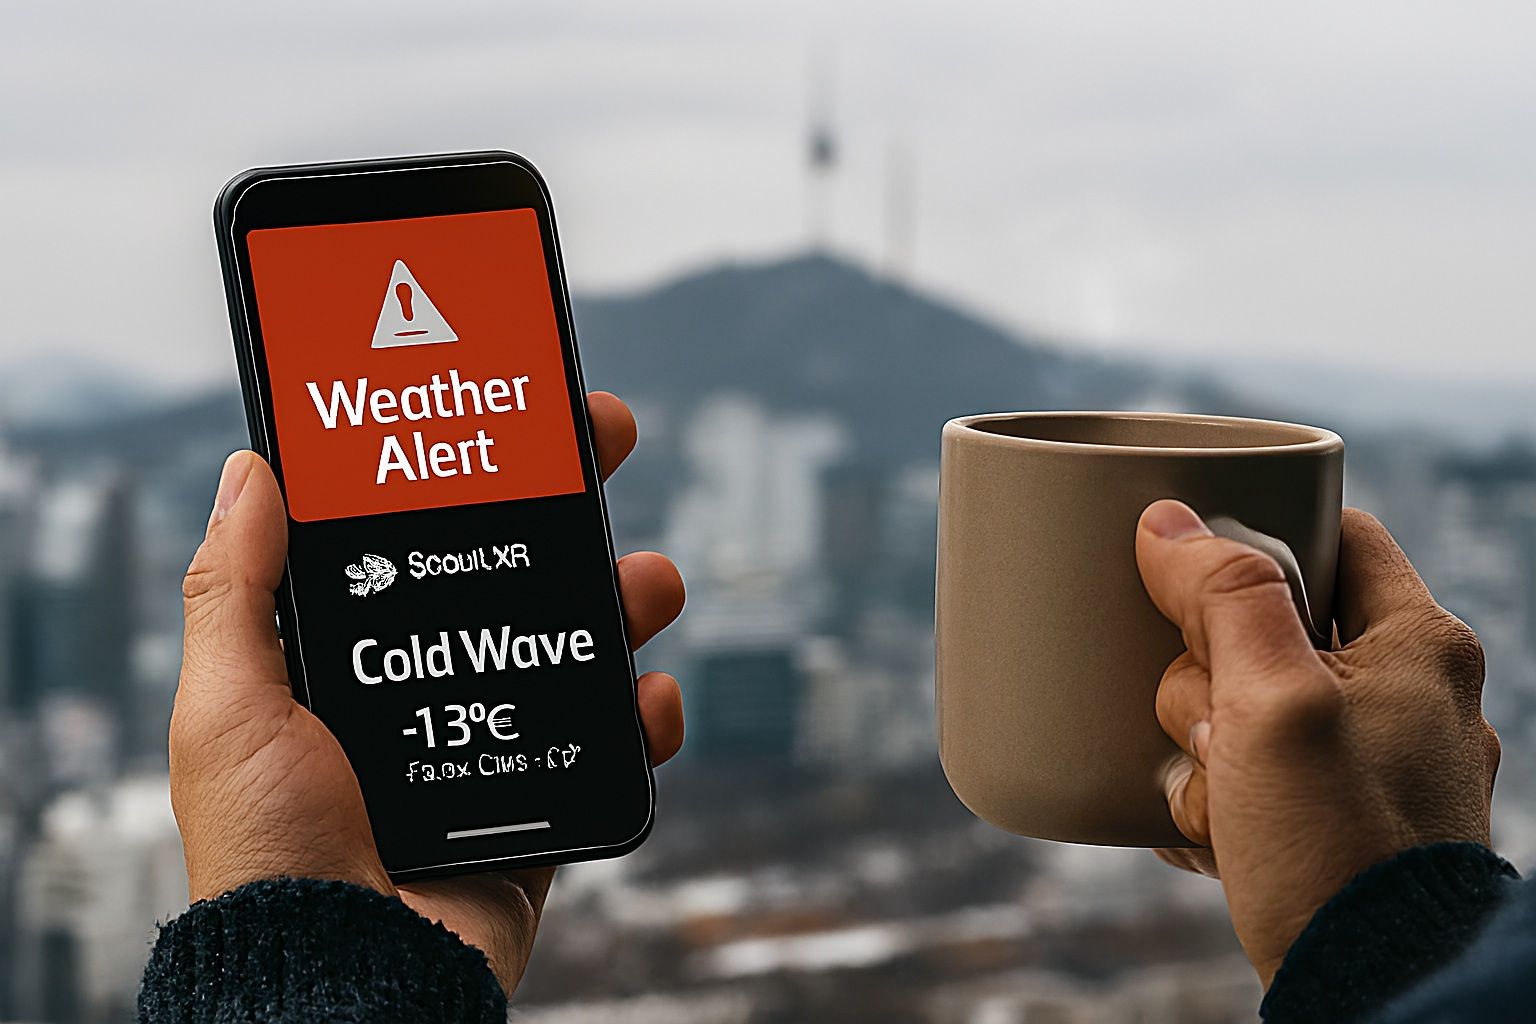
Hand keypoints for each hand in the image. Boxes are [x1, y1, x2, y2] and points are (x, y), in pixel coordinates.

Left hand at [170, 391, 684, 994]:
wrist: (344, 978)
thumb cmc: (267, 857)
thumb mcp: (228, 707)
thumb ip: (237, 591)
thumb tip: (251, 471)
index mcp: (353, 659)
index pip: (415, 536)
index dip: (463, 467)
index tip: (501, 407)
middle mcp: (426, 689)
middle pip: (511, 571)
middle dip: (565, 500)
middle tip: (605, 439)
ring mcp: (491, 744)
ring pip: (576, 647)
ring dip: (623, 597)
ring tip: (648, 579)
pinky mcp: (543, 803)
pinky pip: (612, 748)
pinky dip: (644, 719)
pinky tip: (649, 699)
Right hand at [1136, 500, 1498, 985]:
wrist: (1372, 991)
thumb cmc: (1338, 849)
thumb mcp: (1275, 705)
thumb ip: (1226, 600)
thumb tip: (1168, 522)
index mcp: (1418, 645)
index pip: (1336, 534)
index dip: (1258, 538)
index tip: (1196, 571)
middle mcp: (1407, 695)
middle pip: (1266, 628)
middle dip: (1207, 680)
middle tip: (1216, 729)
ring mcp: (1372, 761)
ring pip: (1243, 706)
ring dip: (1203, 750)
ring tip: (1222, 802)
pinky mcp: (1337, 819)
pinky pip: (1248, 772)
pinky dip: (1217, 797)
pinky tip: (1215, 829)